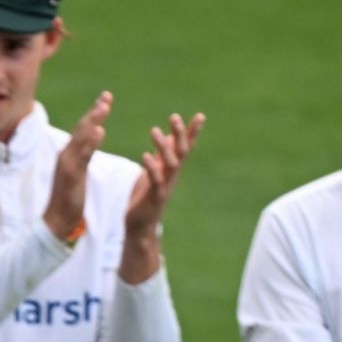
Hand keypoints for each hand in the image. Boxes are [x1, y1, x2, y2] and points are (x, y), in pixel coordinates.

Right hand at [44, 92, 112, 241]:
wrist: (56, 219)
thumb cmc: (69, 198)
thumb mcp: (77, 173)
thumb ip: (83, 156)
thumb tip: (91, 140)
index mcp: (70, 154)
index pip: (83, 129)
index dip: (94, 113)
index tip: (106, 98)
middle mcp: (66, 154)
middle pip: (81, 128)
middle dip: (94, 111)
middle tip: (107, 96)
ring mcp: (67, 163)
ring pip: (81, 137)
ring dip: (92, 121)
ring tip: (104, 107)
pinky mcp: (70, 174)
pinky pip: (82, 155)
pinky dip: (89, 142)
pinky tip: (99, 132)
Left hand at [124, 112, 204, 237]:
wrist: (140, 224)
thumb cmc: (146, 197)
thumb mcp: (154, 171)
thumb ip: (161, 155)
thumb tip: (168, 137)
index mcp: (172, 169)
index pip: (186, 147)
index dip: (193, 133)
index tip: (200, 116)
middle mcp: (172, 176)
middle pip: (182, 152)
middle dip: (181, 134)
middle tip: (174, 117)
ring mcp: (166, 186)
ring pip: (171, 164)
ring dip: (164, 147)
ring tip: (154, 130)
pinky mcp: (155, 197)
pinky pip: (156, 181)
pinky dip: (152, 168)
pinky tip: (145, 155)